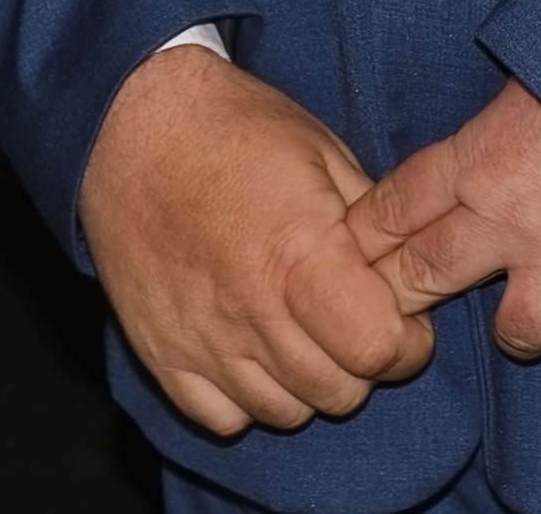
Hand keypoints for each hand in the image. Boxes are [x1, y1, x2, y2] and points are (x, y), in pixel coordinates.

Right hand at [80, 45, 433, 437]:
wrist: (130, 121)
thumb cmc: (233, 127)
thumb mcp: (321, 152)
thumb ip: (372, 223)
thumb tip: (409, 273)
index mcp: (297, 253)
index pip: (377, 347)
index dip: (406, 341)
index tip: (402, 318)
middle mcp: (250, 310)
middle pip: (338, 392)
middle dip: (361, 364)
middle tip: (350, 319)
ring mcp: (201, 339)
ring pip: (284, 413)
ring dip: (307, 383)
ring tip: (300, 332)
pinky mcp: (160, 354)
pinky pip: (222, 419)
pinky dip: (246, 399)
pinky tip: (251, 352)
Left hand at [348, 78, 540, 368]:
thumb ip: (510, 115)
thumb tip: (497, 124)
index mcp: (483, 150)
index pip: (394, 203)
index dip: (366, 232)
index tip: (348, 251)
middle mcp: (514, 216)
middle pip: (427, 274)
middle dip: (404, 294)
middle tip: (394, 309)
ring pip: (515, 333)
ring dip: (522, 324)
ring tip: (533, 309)